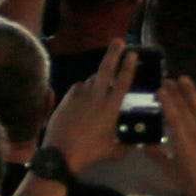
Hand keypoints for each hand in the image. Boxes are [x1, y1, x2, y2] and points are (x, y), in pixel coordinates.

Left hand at [40, 45, 133, 168]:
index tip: (133, 53)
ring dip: (98, 78)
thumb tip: (136, 144)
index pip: (123, 81)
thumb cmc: (89, 153)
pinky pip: (79, 88)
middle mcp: (96, 97)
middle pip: (105, 68)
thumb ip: (126, 145)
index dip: (129, 66)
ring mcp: (79, 95)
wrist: (60, 154)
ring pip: (91, 79)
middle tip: (118, 41)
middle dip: (113, 53)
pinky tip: (85, 96)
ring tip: (102, 82)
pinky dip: (84, 89)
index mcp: (111, 108)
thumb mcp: (113, 151)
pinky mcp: (66, 98)